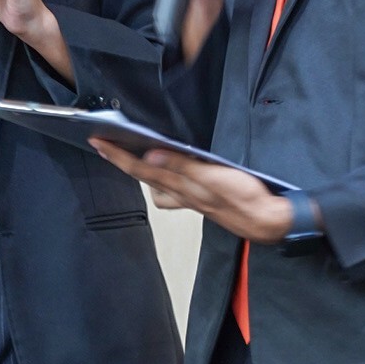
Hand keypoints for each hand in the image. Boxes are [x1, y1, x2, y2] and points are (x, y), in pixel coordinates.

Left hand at [90, 140, 292, 242]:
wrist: (267, 221)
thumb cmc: (244, 199)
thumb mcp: (213, 178)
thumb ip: (182, 166)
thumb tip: (149, 156)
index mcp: (181, 186)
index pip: (140, 169)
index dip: (117, 156)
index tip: (97, 142)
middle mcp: (181, 194)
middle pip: (144, 177)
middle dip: (122, 162)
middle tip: (107, 145)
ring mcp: (191, 198)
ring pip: (158, 186)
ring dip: (143, 172)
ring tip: (135, 154)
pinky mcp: (203, 199)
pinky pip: (175, 188)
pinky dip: (167, 178)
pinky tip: (174, 169)